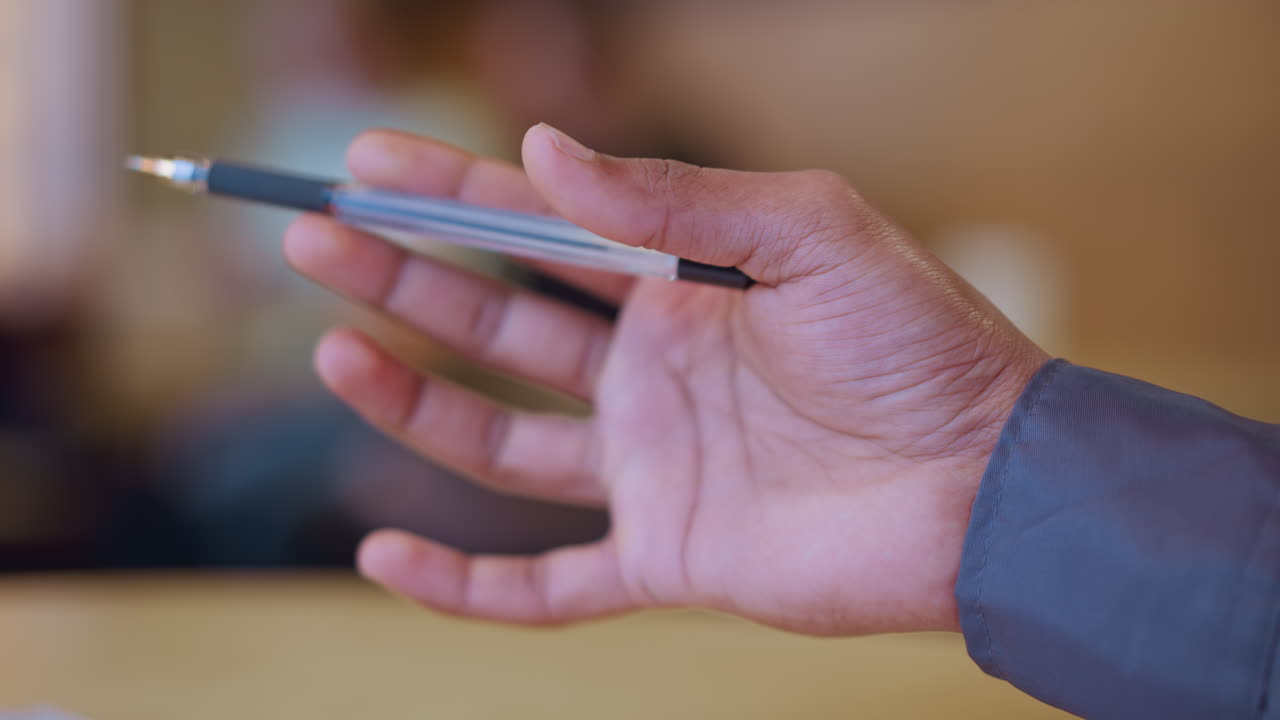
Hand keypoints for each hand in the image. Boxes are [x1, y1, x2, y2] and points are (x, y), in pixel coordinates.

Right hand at [283, 124, 1047, 634]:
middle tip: (314, 241)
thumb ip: (681, 196)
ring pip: (503, 441)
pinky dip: (464, 585)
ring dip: (415, 401)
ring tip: (334, 354)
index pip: (543, 233)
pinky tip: (386, 552)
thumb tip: (548, 152)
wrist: (991, 484)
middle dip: (406, 280)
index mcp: (685, 288)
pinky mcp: (666, 558)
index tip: (365, 165)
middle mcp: (654, 375)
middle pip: (499, 324)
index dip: (453, 197)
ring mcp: (653, 469)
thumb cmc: (924, 347)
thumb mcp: (812, 232)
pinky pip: (546, 585)